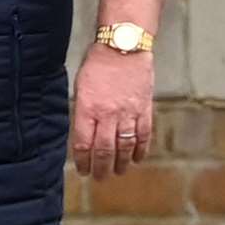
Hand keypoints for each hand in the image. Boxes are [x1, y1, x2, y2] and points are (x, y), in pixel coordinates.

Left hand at [70, 45, 154, 180]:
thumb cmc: (98, 63)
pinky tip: (136, 159)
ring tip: (117, 172)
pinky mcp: (144, 109)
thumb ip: (82, 111)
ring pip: (124, 146)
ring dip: (120, 163)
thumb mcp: (81, 86)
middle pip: (104, 150)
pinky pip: (143, 136)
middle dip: (100, 168)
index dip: (82, 161)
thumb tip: (82, 134)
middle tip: (99, 178)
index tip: (82, 170)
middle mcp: (107, 114)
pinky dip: (140, 150)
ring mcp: (127, 113)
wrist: (123, 46)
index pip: (82, 143)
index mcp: (87, 108)